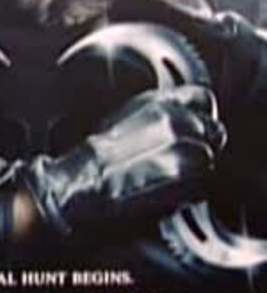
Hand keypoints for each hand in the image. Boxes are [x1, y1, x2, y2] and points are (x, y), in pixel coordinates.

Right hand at [21, 84, 226, 235]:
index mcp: (160, 103)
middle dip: (199, 145)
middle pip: (212, 131)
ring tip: (163, 179)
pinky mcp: (187, 185)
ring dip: (193, 171)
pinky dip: (187, 193)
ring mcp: (187, 154)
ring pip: (208, 161)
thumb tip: (177, 121)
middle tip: (174, 160)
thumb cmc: (91, 160)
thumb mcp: (122, 120)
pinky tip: (162, 193)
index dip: (200, 114)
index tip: (193, 126)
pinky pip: (200, 188)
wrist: (80, 188)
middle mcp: (178, 123)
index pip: (202, 98)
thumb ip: (157, 114)